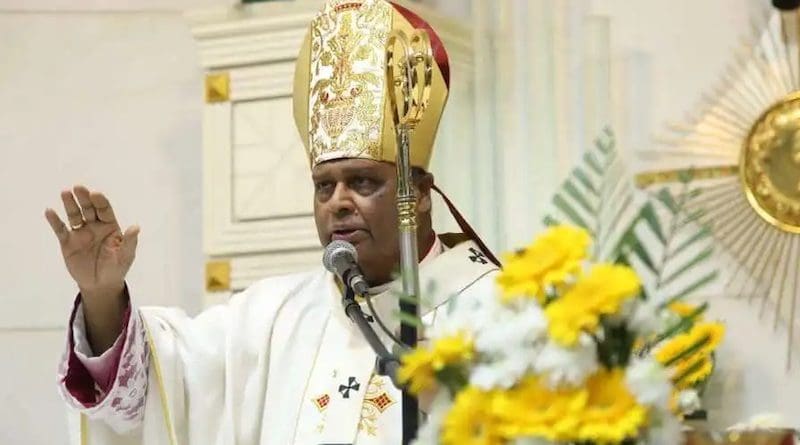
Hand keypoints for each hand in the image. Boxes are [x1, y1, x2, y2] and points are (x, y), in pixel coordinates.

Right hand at [45, 185, 138, 299]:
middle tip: (78, 187)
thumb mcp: (125, 255)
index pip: (105, 210)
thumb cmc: (116, 268)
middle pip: (88, 208)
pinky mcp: (68, 242)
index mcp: (110, 226)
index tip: (95, 194)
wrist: (100, 284)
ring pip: (74, 215)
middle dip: (84, 198)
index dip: (100, 201)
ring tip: (65, 193)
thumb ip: (129, 241)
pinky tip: (50, 211)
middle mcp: (94, 226)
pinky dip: (55, 221)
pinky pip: (61, 230)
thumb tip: (136, 227)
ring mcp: (80, 233)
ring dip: (69, 204)